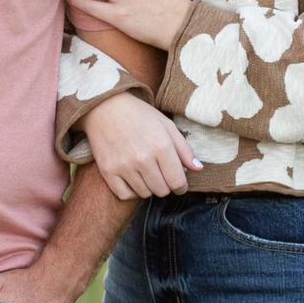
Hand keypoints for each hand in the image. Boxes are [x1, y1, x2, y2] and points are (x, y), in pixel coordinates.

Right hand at [81, 92, 201, 199]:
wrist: (104, 107)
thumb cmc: (139, 115)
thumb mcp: (167, 125)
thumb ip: (184, 149)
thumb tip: (198, 169)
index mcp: (161, 146)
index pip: (177, 182)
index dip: (181, 186)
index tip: (178, 184)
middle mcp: (143, 158)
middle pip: (162, 190)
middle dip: (165, 185)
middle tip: (160, 174)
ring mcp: (124, 166)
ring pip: (145, 194)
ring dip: (149, 187)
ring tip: (146, 173)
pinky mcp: (108, 171)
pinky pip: (125, 195)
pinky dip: (131, 191)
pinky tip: (133, 179)